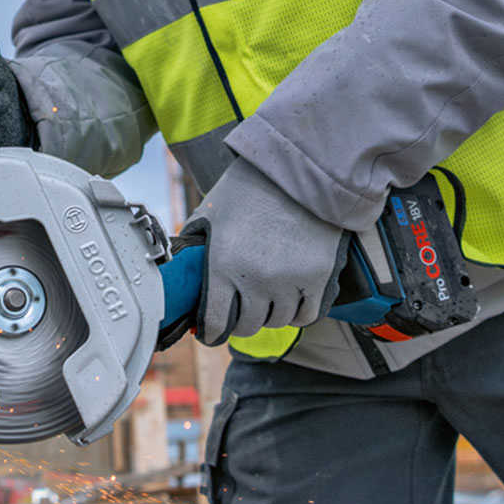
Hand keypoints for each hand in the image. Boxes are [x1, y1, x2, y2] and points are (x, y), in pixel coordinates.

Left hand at [189, 159, 348, 345]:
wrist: (297, 170)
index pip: (215, 322)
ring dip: (269, 315)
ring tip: (266, 300)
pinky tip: (290, 301)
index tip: (211, 334)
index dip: (211, 333)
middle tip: (240, 312)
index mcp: (223, 266)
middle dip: (240, 322)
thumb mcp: (211, 214)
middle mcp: (256, 280)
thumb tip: (185, 266)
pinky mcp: (318, 277)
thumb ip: (199, 245)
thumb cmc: (250, 188)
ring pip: (277, 321)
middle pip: (248, 326)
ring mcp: (289, 281)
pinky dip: (297, 312)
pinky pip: (306, 315)